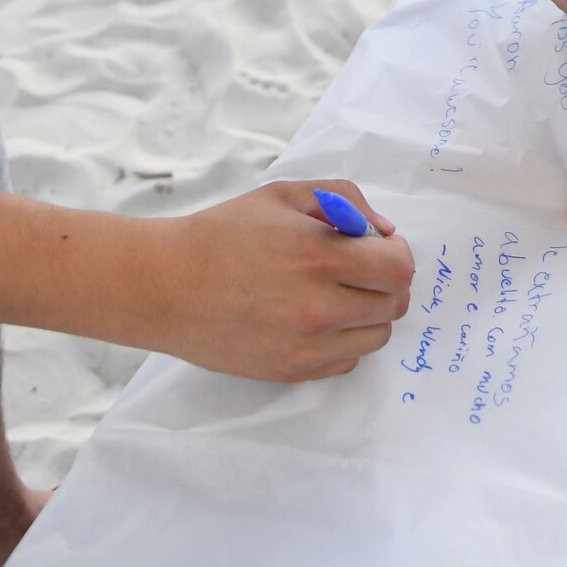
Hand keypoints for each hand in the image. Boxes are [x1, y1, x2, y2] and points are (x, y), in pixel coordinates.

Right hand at [146, 179, 412, 381]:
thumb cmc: (225, 232)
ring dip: (368, 312)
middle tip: (361, 267)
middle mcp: (318, 308)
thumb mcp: (284, 195)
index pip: (398, 268)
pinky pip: (346, 360)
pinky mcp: (292, 371)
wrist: (168, 285)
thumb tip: (383, 231)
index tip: (380, 246)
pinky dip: (343, 339)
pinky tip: (316, 316)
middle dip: (386, 282)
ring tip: (336, 291)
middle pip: (394, 305)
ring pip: (376, 336)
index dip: (397, 253)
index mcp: (319, 257)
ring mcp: (306, 346)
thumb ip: (344, 201)